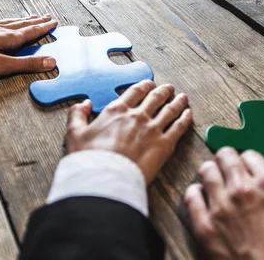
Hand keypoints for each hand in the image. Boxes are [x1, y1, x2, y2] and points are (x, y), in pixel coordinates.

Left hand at [0, 15, 58, 75]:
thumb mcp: (2, 65)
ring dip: (24, 19)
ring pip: (12, 21)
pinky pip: (0, 22)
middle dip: (37, 21)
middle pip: (23, 24)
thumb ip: (27, 64)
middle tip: (47, 16)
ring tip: (31, 17)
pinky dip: (9, 20)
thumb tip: (51, 62)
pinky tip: (5, 22)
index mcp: (9, 38)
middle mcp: (1, 30)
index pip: (31, 31)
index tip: (54, 22)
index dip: (44, 28)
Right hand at [65, 80, 192, 183]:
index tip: (149, 84)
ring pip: (170, 110)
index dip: (144, 86)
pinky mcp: (164, 144)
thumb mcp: (74, 133)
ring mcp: (153, 129)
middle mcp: (137, 115)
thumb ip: (77, 114)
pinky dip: (185, 118)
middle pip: (155, 98)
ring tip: (183, 97)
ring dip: (178, 101)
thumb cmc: (89, 158)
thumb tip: (84, 103)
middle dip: (164, 91)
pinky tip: (189, 114)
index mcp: (117, 110)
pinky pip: (179, 127)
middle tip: (169, 88)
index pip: (135, 91)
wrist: (105, 178)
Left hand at [185, 148, 263, 259]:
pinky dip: (194, 194)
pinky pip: (191, 198)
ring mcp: (221, 207)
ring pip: (206, 172)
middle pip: (225, 157)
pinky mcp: (204, 227)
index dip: (249, 162)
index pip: (251, 155)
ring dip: (210, 174)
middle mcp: (243, 190)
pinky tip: (199, 198)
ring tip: (212, 181)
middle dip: (226, 161)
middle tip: (227, 168)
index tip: (248, 169)